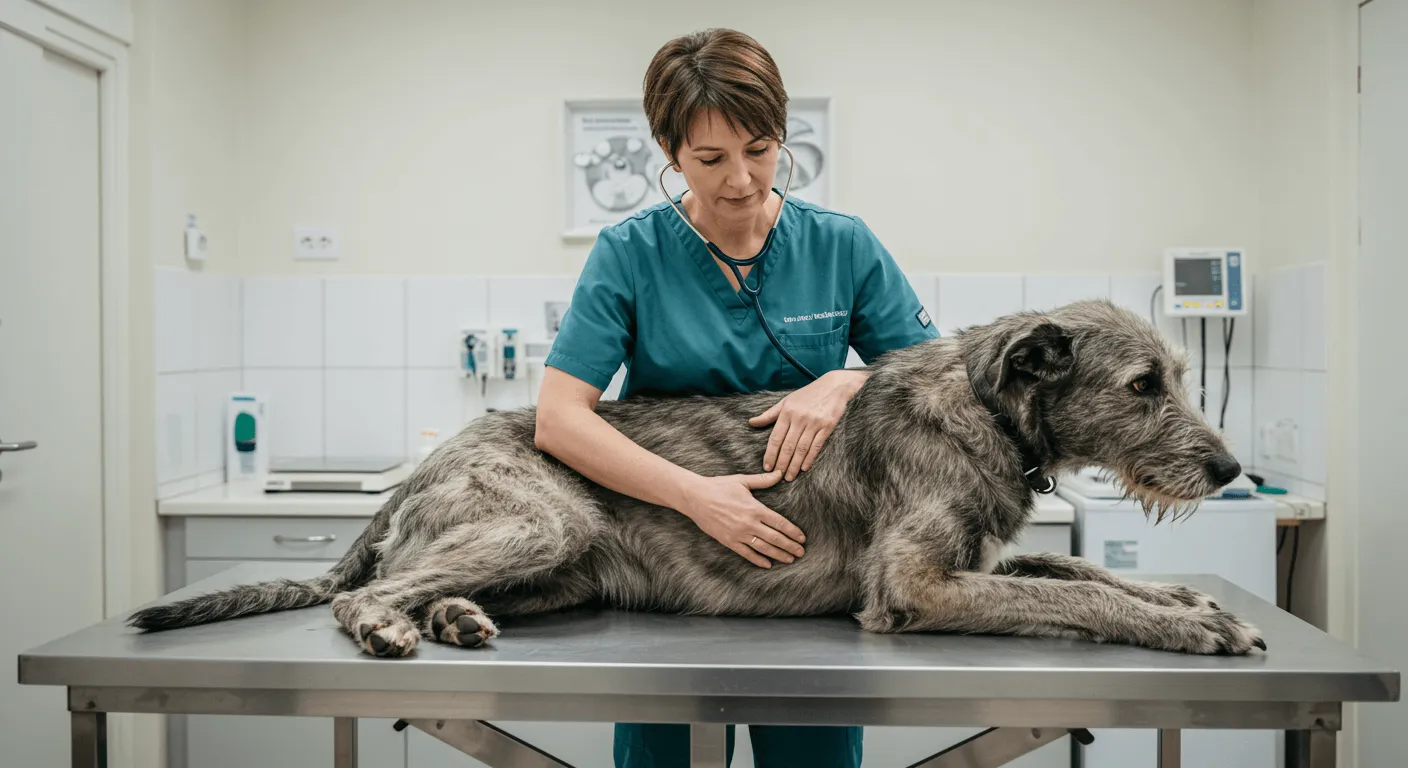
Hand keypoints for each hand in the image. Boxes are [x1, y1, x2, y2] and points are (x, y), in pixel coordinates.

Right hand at [679, 471, 805, 567]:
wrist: (695, 497)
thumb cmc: (719, 486)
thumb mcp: (742, 481)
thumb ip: (763, 480)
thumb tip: (780, 473)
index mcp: (755, 508)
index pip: (779, 523)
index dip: (793, 532)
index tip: (802, 538)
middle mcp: (749, 523)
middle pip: (775, 538)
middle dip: (790, 546)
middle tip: (801, 552)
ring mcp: (738, 534)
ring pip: (763, 548)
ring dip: (778, 554)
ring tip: (789, 559)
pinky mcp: (728, 541)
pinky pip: (746, 553)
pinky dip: (758, 560)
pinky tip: (768, 564)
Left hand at [749, 369, 868, 480]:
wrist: (834, 386)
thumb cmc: (808, 394)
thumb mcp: (786, 401)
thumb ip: (769, 414)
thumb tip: (751, 422)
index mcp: (787, 411)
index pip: (776, 437)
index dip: (770, 454)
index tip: (767, 466)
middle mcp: (799, 417)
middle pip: (788, 445)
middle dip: (782, 463)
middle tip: (777, 476)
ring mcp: (814, 422)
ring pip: (801, 448)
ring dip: (794, 465)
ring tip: (789, 476)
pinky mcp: (827, 426)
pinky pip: (816, 445)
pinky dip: (809, 458)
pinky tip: (804, 468)